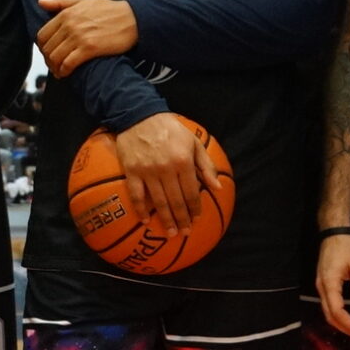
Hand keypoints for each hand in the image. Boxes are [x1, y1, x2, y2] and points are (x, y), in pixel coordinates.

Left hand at [35, 0, 139, 76]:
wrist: (132, 19)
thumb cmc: (109, 10)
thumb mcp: (83, 1)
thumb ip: (60, 2)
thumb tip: (41, 2)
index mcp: (66, 14)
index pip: (42, 35)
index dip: (42, 47)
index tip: (48, 53)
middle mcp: (70, 25)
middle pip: (47, 48)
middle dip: (48, 59)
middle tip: (53, 65)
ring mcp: (79, 37)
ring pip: (55, 57)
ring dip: (54, 67)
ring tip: (59, 71)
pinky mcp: (90, 49)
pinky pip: (68, 63)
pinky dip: (64, 71)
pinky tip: (66, 73)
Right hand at [110, 113, 224, 235]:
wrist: (140, 115)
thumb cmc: (171, 129)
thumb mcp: (194, 142)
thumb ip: (206, 165)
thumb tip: (217, 187)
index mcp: (183, 162)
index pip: (192, 191)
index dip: (195, 208)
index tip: (197, 219)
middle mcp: (166, 169)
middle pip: (176, 200)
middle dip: (182, 219)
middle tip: (185, 233)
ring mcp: (148, 171)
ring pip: (159, 201)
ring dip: (165, 219)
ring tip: (170, 233)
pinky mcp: (132, 171)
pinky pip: (136, 195)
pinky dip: (141, 209)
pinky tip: (146, 220)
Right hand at [315, 234, 349, 339]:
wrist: (334, 232)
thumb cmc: (348, 247)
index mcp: (329, 284)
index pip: (337, 311)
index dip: (349, 325)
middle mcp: (321, 287)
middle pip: (329, 315)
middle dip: (344, 327)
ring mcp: (320, 285)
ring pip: (327, 310)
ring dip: (340, 322)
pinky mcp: (323, 283)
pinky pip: (327, 304)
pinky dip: (337, 313)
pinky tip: (349, 314)